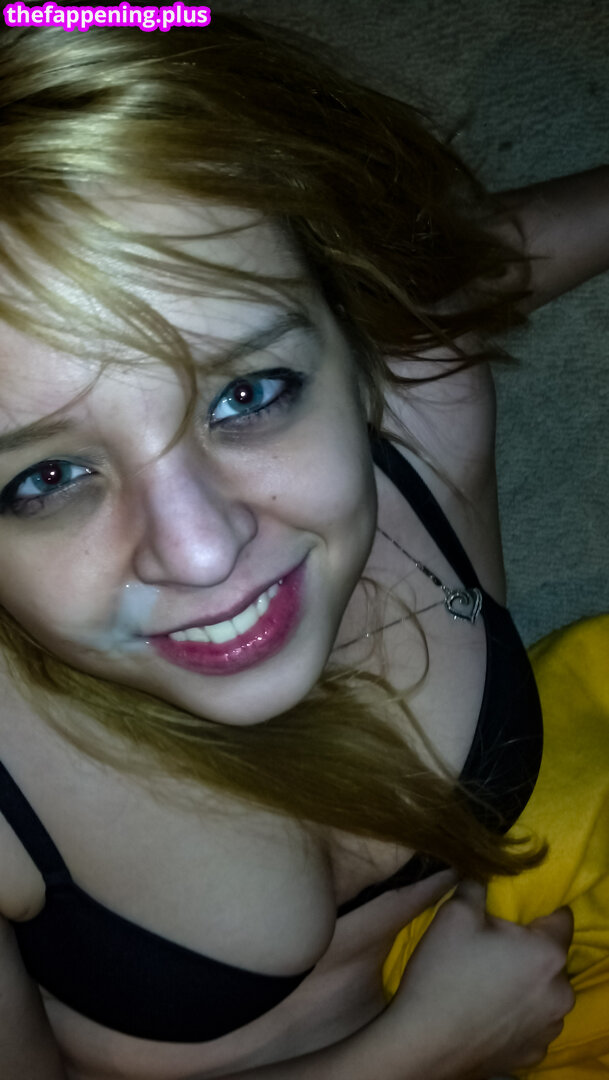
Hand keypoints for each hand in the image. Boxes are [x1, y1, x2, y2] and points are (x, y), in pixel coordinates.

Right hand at [385, 880, 574, 1078]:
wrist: (423, 1043)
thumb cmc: (443, 974)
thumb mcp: (454, 913)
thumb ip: (477, 885)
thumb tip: (481, 874)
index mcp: (547, 954)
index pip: (561, 918)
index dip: (538, 910)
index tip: (513, 912)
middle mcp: (560, 993)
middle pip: (550, 957)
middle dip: (527, 949)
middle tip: (490, 947)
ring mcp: (547, 1028)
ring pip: (543, 991)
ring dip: (524, 983)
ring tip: (485, 981)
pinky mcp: (532, 1054)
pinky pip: (531, 1021)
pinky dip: (516, 1013)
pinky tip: (486, 1010)